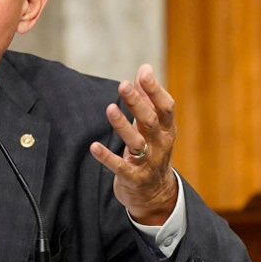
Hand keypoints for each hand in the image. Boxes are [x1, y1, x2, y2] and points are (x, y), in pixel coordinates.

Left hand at [89, 64, 177, 224]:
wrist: (155, 194)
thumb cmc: (152, 150)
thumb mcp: (153, 126)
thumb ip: (148, 97)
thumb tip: (144, 68)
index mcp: (166, 129)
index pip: (165, 107)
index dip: (156, 90)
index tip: (143, 74)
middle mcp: (160, 145)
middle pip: (149, 121)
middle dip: (137, 103)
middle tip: (123, 85)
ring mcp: (148, 163)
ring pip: (136, 143)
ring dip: (123, 126)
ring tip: (110, 109)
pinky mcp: (133, 178)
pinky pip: (120, 167)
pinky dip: (107, 157)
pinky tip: (94, 147)